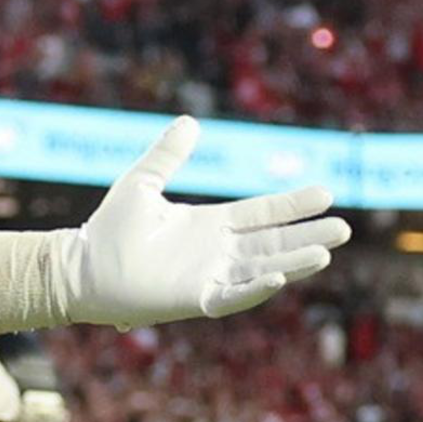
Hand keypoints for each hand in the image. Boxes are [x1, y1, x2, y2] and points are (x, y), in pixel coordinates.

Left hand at [0, 120, 347, 330]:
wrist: (79, 268)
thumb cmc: (106, 230)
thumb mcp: (141, 183)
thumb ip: (167, 156)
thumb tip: (190, 121)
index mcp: (210, 225)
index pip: (262, 213)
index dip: (293, 204)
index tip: (326, 193)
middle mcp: (216, 252)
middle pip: (273, 243)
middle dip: (307, 237)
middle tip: (343, 230)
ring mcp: (207, 277)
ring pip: (262, 269)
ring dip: (293, 262)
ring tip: (326, 252)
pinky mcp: (192, 300)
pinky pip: (231, 296)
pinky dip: (255, 288)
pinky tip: (279, 276)